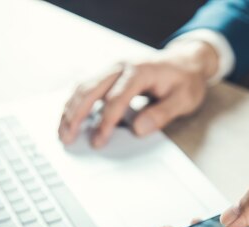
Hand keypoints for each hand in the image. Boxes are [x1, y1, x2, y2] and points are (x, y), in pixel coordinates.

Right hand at [58, 40, 217, 147]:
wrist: (185, 62)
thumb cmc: (185, 81)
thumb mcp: (184, 100)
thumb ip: (162, 114)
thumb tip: (138, 130)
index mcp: (140, 71)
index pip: (116, 99)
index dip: (105, 122)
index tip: (98, 142)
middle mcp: (121, 66)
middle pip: (91, 89)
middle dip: (76, 115)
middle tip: (67, 138)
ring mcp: (112, 68)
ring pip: (83, 87)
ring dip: (70, 110)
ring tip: (63, 132)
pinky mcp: (108, 74)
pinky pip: (86, 87)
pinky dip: (74, 103)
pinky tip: (68, 119)